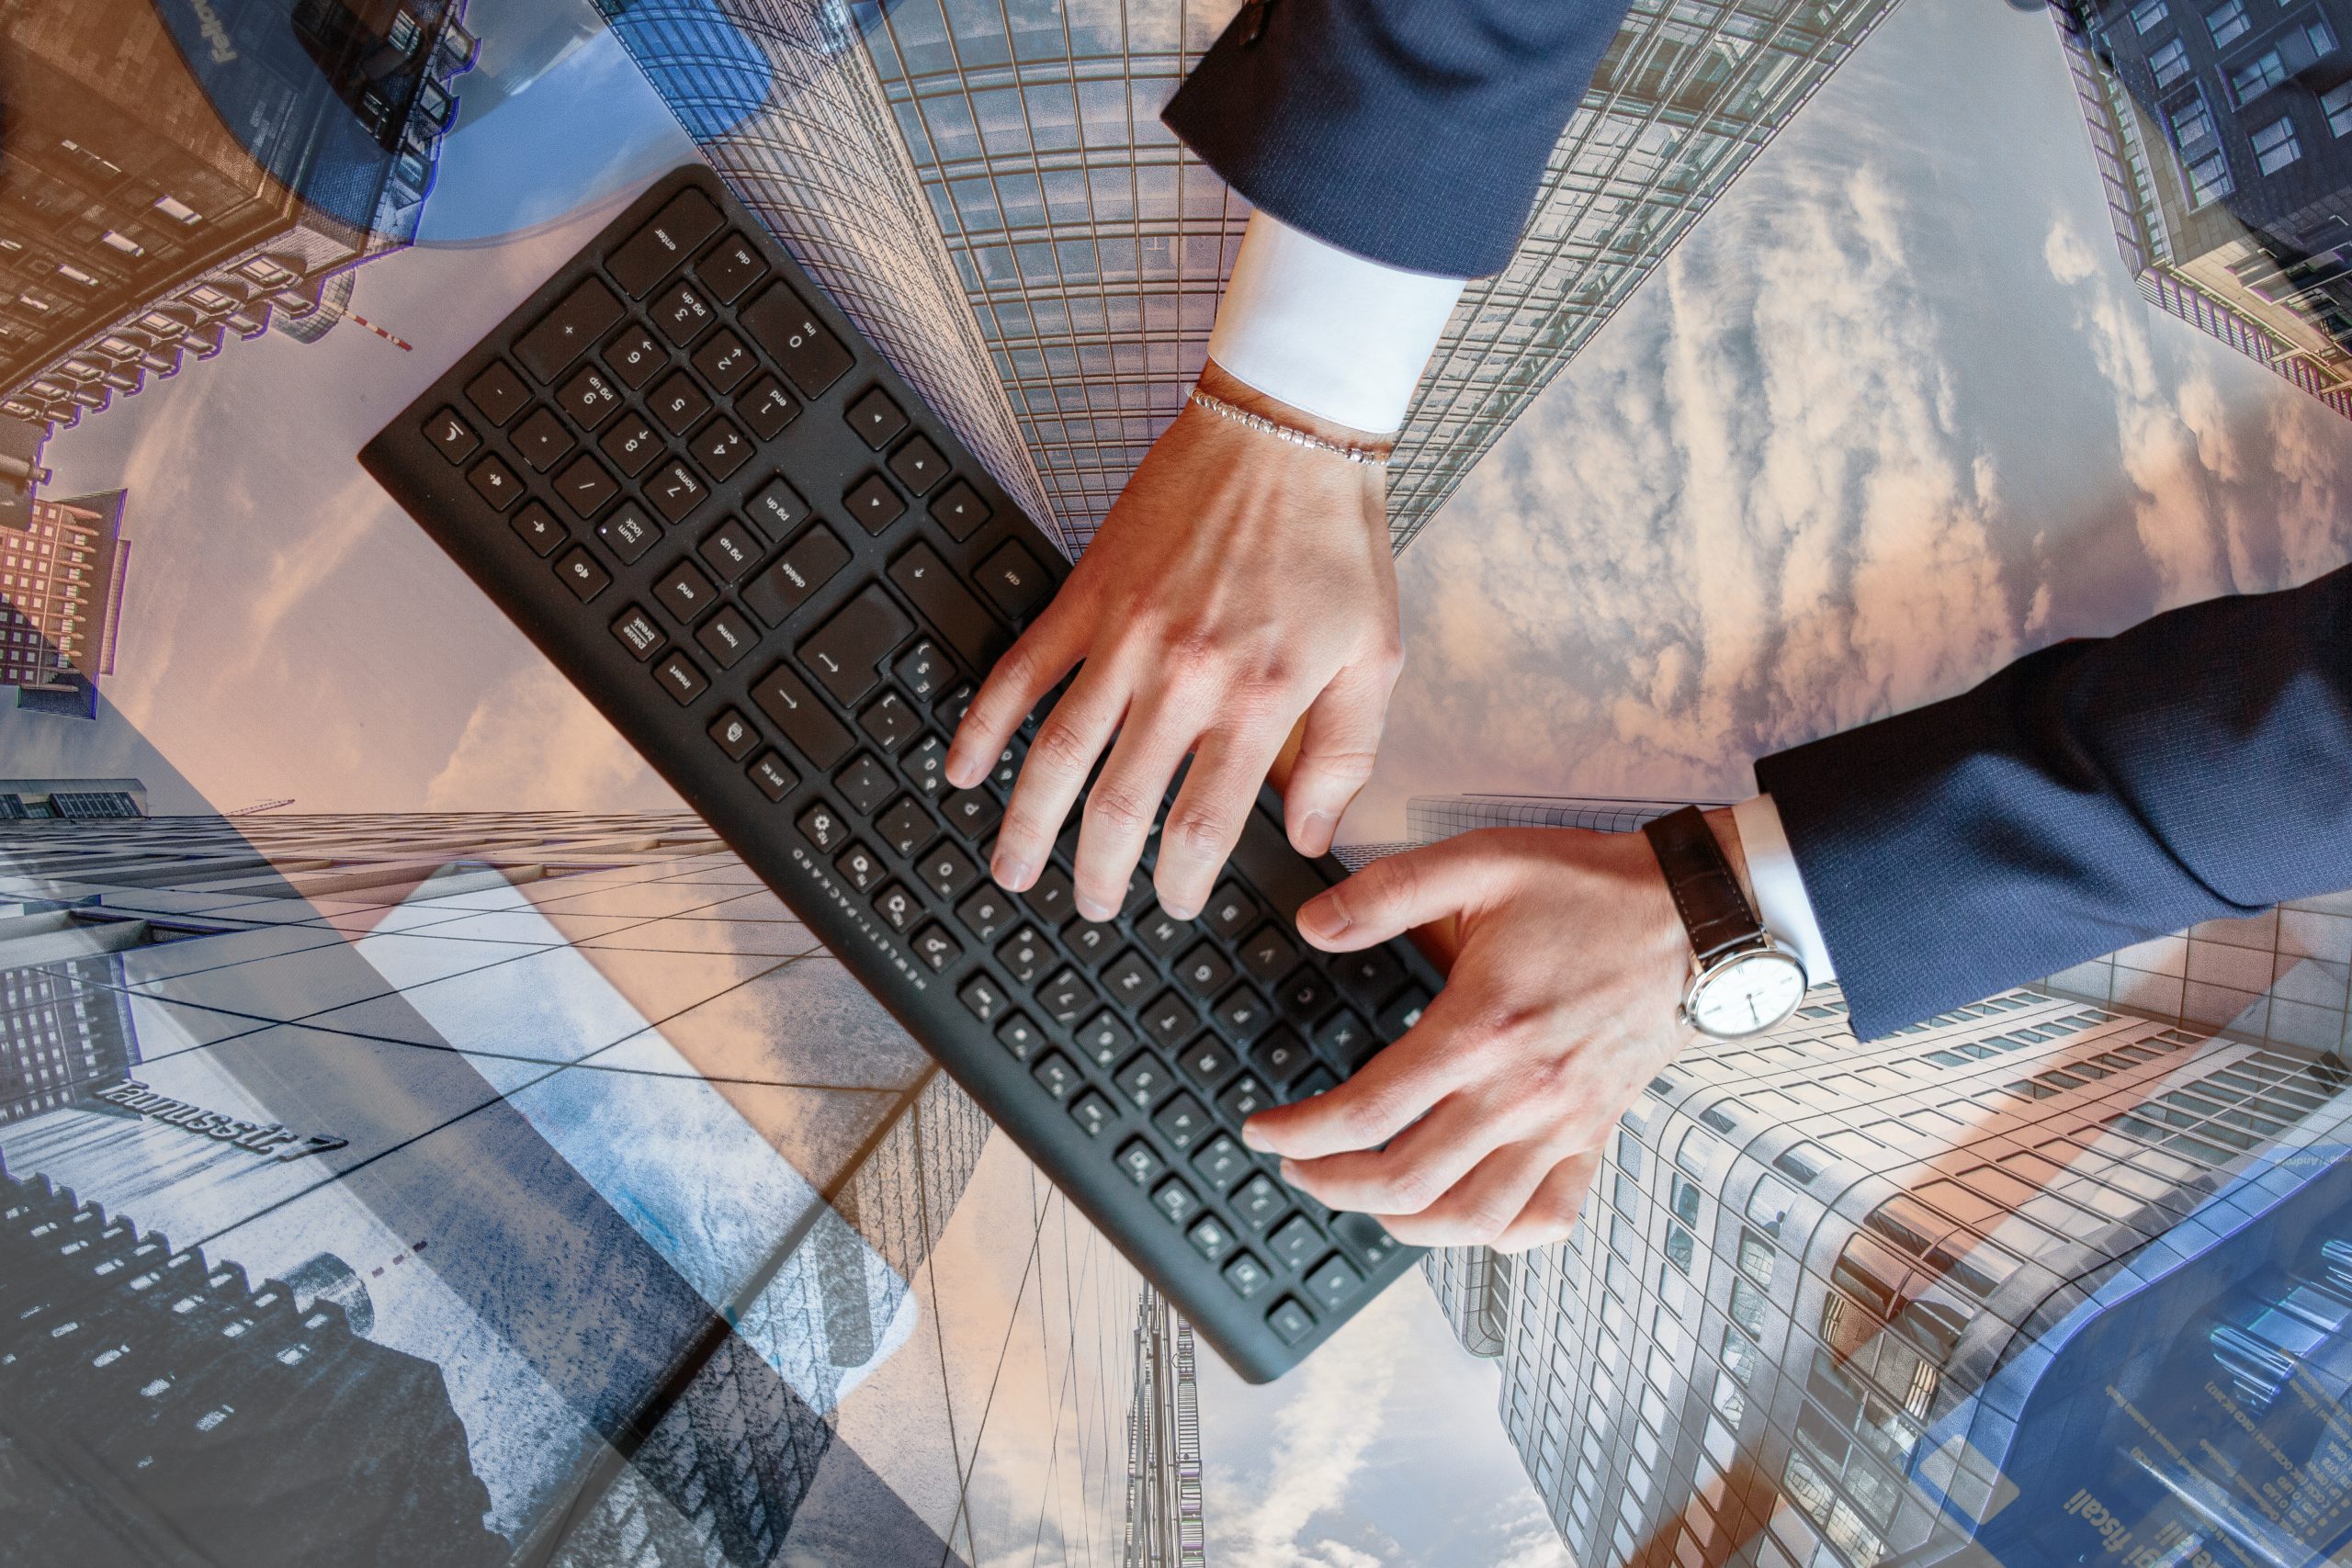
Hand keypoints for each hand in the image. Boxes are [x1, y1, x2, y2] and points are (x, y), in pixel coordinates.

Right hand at [944, 361, 1401, 922]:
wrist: (1285, 435)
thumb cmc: (1335, 543)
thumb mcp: (1373, 658)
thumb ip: (1344, 756)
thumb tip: (1313, 834)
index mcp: (1257, 701)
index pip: (1200, 825)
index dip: (1180, 883)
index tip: (1176, 902)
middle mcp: (1182, 677)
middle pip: (1118, 807)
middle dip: (1099, 874)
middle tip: (1095, 906)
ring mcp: (1124, 638)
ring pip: (1055, 754)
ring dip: (1027, 824)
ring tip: (1014, 870)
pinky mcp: (1086, 596)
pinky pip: (1020, 672)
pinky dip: (985, 725)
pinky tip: (965, 768)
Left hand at [1241, 818, 1738, 1251]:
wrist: (1694, 914)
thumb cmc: (1588, 888)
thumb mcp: (1479, 861)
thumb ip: (1386, 893)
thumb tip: (1313, 925)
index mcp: (1481, 1029)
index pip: (1368, 1111)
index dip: (1298, 1132)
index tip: (1263, 1130)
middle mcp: (1522, 1093)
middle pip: (1406, 1181)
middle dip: (1331, 1184)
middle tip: (1296, 1165)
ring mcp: (1565, 1124)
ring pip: (1472, 1219)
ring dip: (1402, 1222)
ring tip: (1361, 1195)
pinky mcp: (1596, 1134)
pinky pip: (1547, 1217)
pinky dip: (1495, 1232)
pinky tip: (1459, 1214)